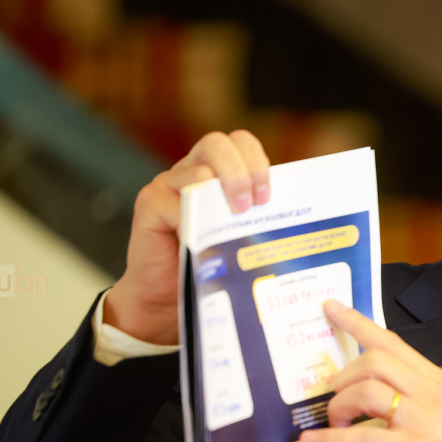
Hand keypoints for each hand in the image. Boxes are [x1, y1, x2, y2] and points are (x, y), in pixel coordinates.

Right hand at [103, 131, 271, 344]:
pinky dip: (191, 220)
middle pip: (216, 143)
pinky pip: (172, 201)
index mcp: (217, 172)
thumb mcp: (238, 235)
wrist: (166, 298)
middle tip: (251, 204)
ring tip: (233, 222)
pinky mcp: (149, 203)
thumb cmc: (208, 267)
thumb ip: (255, 215)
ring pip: (197, 170)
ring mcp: (167, 184)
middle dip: (241, 169)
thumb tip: (292, 208)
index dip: (257, 161)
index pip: (240, 142)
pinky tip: (198, 241)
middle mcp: (191, 170)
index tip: (267, 195)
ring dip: (220, 194)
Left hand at [299, 299, 441, 441]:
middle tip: (332, 397)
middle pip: (374, 360)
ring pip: (366, 392)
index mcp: (437, 382)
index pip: (393, 342)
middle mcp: (430, 393)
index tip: (331, 309)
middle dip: (343, 376)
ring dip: (338, 406)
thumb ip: (417, 402)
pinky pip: (361, 438)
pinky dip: (330, 439)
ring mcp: (422, 420)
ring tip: (334, 423)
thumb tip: (375, 402)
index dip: (357, 323)